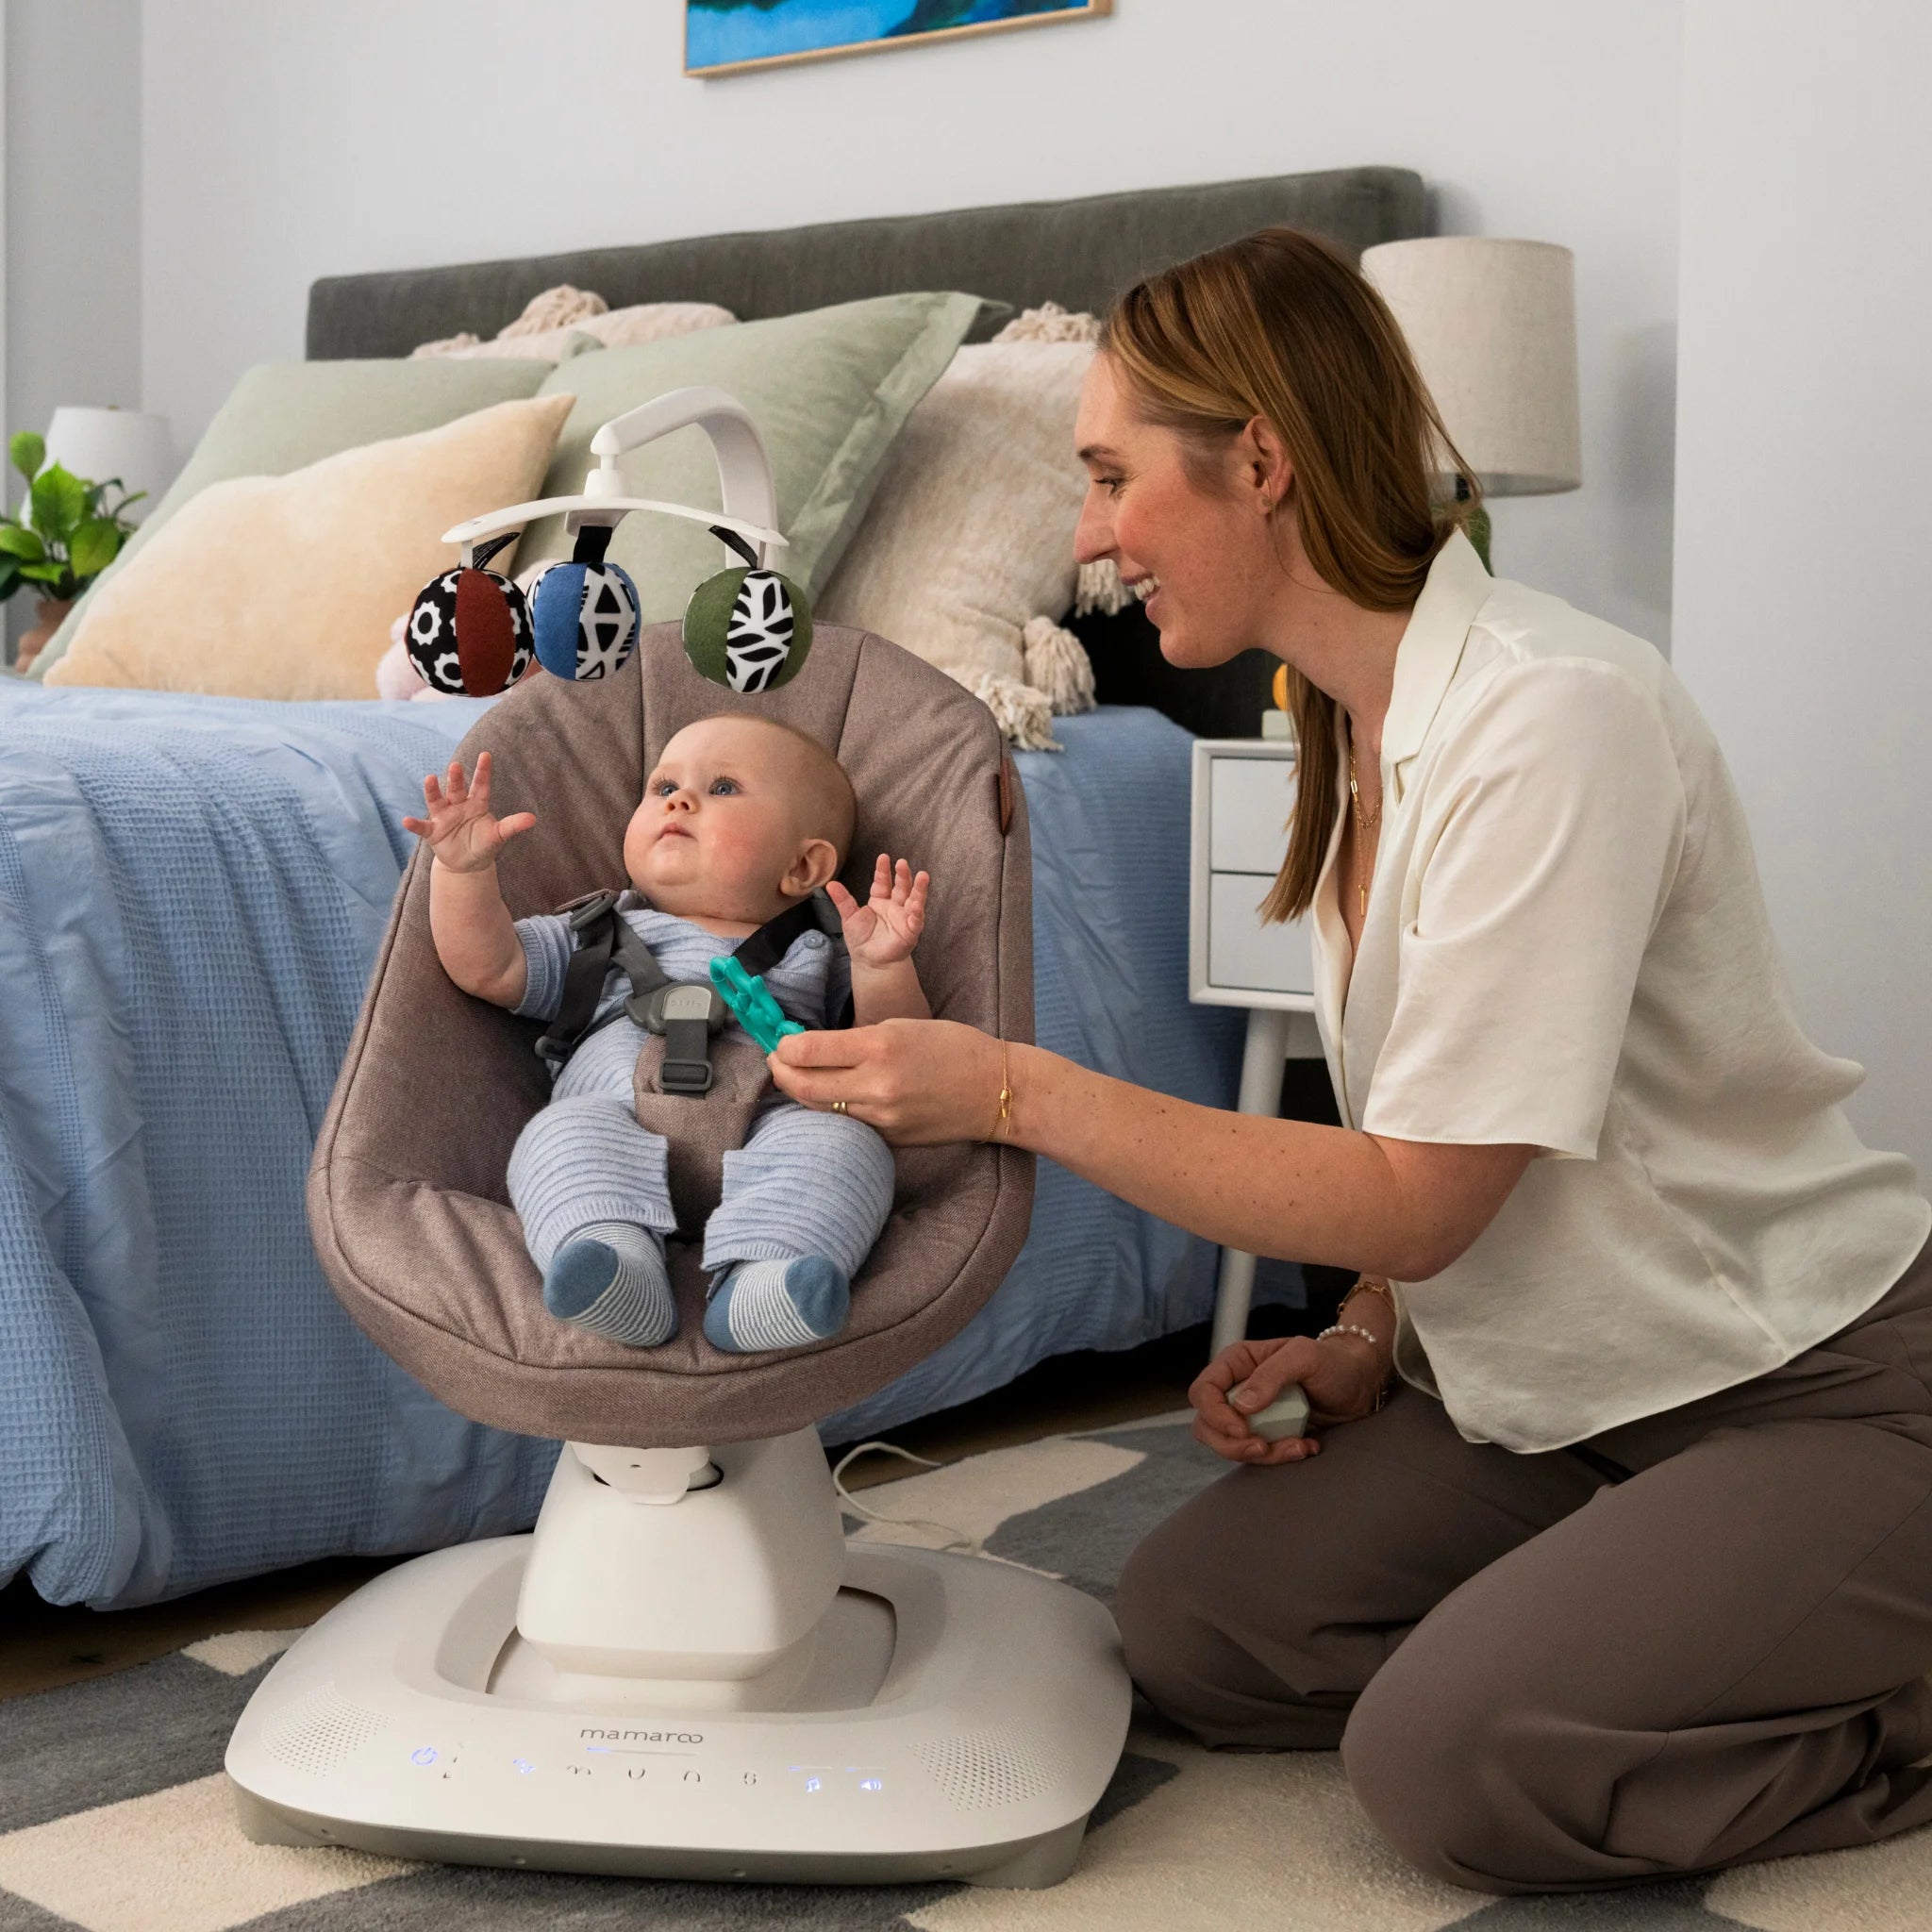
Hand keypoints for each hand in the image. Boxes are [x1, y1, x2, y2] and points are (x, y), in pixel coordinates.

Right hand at [401, 752, 535, 873]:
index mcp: (477, 803)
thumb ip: (512, 826)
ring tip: (429, 779)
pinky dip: (415, 824)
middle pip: (457, 789)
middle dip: (455, 778)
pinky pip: (423, 827)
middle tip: (455, 766)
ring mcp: (444, 817)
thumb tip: (533, 819)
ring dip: (432, 791)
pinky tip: (406, 821)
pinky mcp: (433, 832)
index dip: (483, 771)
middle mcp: (458, 806)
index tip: (486, 754)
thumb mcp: (499, 835)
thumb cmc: (484, 843)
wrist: (468, 863)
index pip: (481, 785)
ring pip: (437, 801)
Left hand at [767, 1018, 1003, 1144]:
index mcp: (881, 1047)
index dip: (783, 1046)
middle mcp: (877, 1086)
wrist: (995, 1090)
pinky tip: (830, 1097)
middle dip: (781, 1072)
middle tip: (776, 1061)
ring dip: (802, 1092)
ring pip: (821, 1109)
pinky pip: (847, 1124)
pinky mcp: (889, 1139)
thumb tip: (812, 1046)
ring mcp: (882, 1117)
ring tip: (796, 1077)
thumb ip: (856, 1039)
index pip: (809, 1051)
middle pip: (804, 1087)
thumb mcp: (902, 1025)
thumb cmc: (953, 1047)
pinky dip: (831, 1110)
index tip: (779, 1041)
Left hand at [826, 856, 928, 968]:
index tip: (883, 857)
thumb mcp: (849, 917)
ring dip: (918, 889)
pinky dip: (917, 912)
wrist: (869, 961)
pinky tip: (916, 905)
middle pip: (901, 887)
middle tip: (902, 863)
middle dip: (903, 875)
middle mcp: (894, 906)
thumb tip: (829, 884)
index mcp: (880, 900)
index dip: (883, 870)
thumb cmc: (860, 939)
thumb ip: (843, 901)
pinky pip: (916, 920)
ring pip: (914, 899)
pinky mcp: (911, 930)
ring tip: (923, 876)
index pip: (882, 882)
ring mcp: (904, 917)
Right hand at [1189, 1332, 1387, 1466]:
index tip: (1243, 1429)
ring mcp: (1251, 1415)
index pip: (1203, 1391)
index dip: (1215, 1414)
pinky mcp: (1268, 1434)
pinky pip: (1258, 1455)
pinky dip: (1280, 1458)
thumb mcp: (1304, 1356)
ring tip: (1298, 1447)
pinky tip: (1307, 1447)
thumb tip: (1242, 1405)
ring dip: (1262, 1455)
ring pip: (1231, 1446)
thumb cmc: (1333, 1361)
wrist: (1360, 1384)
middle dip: (1233, 1444)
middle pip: (1207, 1425)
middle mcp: (1237, 1388)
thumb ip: (1271, 1374)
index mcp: (1237, 1363)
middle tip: (1263, 1448)